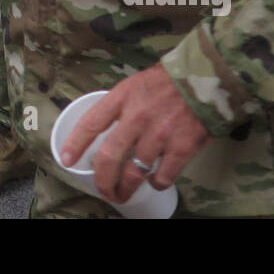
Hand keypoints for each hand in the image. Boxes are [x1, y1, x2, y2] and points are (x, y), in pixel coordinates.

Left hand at [58, 63, 209, 203]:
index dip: (76, 144)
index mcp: (123, 97)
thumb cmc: (167, 81)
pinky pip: (162, 177)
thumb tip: (105, 129)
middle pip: (109, 157)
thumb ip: (121, 105)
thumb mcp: (136, 83)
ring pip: (133, 173)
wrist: (206, 78)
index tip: (66, 160)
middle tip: (103, 190)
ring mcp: (160, 135)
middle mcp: (137, 117)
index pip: (92, 123)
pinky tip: (153, 182)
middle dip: (102, 180)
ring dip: (125, 188)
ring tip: (122, 194)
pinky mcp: (181, 148)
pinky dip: (155, 184)